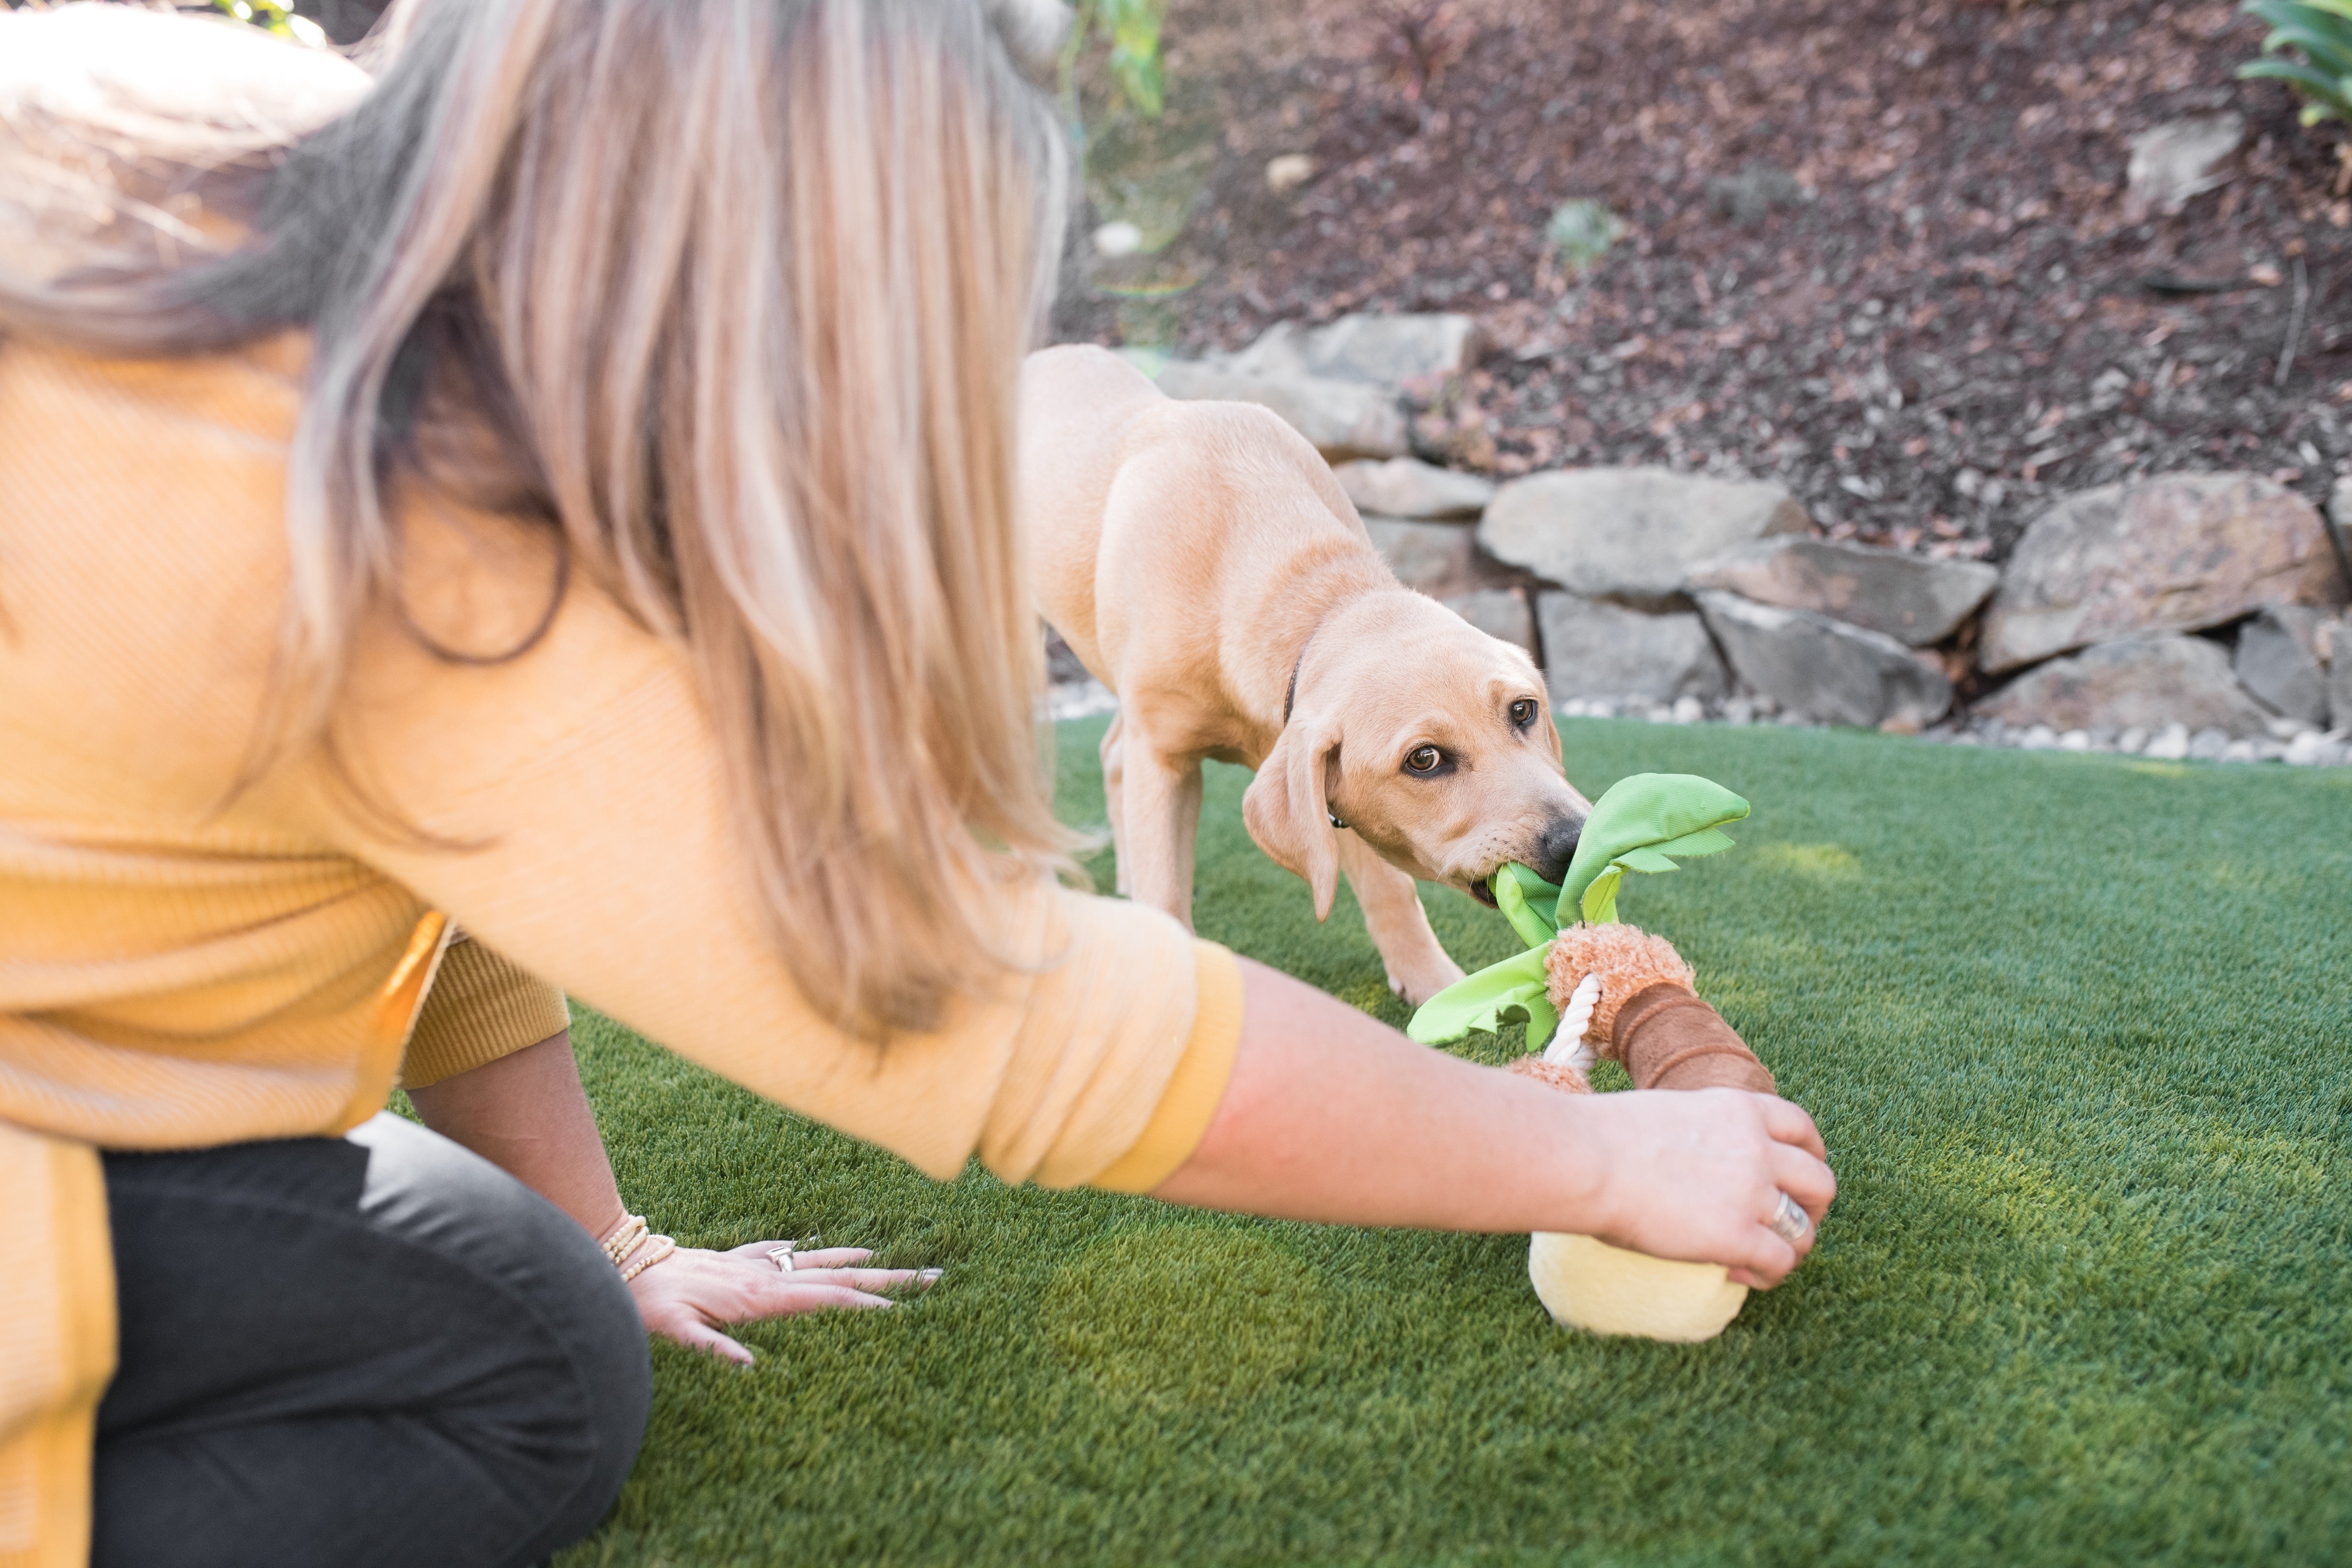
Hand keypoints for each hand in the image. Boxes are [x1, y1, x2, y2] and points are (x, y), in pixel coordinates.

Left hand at [628, 1242, 939, 1364]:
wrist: (620, 1261)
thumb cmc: (646, 1301)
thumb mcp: (671, 1330)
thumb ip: (709, 1347)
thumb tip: (749, 1368)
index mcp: (758, 1296)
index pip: (826, 1299)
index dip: (866, 1305)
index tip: (908, 1310)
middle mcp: (765, 1276)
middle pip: (838, 1277)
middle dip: (888, 1280)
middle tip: (932, 1277)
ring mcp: (755, 1264)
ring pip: (819, 1261)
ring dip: (860, 1263)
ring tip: (897, 1263)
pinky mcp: (739, 1259)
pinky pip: (788, 1253)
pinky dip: (816, 1253)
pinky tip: (828, 1251)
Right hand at [1576, 1088, 1834, 1290]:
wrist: (1586, 1158)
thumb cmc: (1602, 1137)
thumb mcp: (1667, 1114)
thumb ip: (1699, 1134)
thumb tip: (1692, 1166)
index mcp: (1738, 1109)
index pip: (1801, 1127)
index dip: (1810, 1156)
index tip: (1795, 1177)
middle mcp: (1756, 1147)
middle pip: (1820, 1180)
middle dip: (1812, 1208)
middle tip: (1787, 1225)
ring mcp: (1752, 1192)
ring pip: (1806, 1227)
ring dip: (1792, 1247)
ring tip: (1763, 1259)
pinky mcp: (1738, 1235)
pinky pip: (1780, 1263)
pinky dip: (1765, 1275)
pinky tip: (1736, 1274)